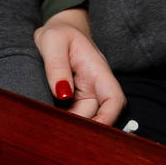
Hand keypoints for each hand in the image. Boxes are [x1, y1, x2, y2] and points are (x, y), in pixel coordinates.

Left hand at [33, 8, 124, 125]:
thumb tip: (63, 95)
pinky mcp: (76, 98)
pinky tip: (51, 123)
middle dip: (83, 128)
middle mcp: (96, 85)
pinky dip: (65, 121)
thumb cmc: (58, 32)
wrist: (59, 30)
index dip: (108, 118)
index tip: (92, 132)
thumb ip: (56, 66)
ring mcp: (86, 92)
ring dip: (71, 125)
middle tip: (59, 134)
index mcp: (97, 70)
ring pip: (84, 117)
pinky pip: (74, 114)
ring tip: (51, 129)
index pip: (114, 98)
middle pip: (97, 114)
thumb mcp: (52, 41)